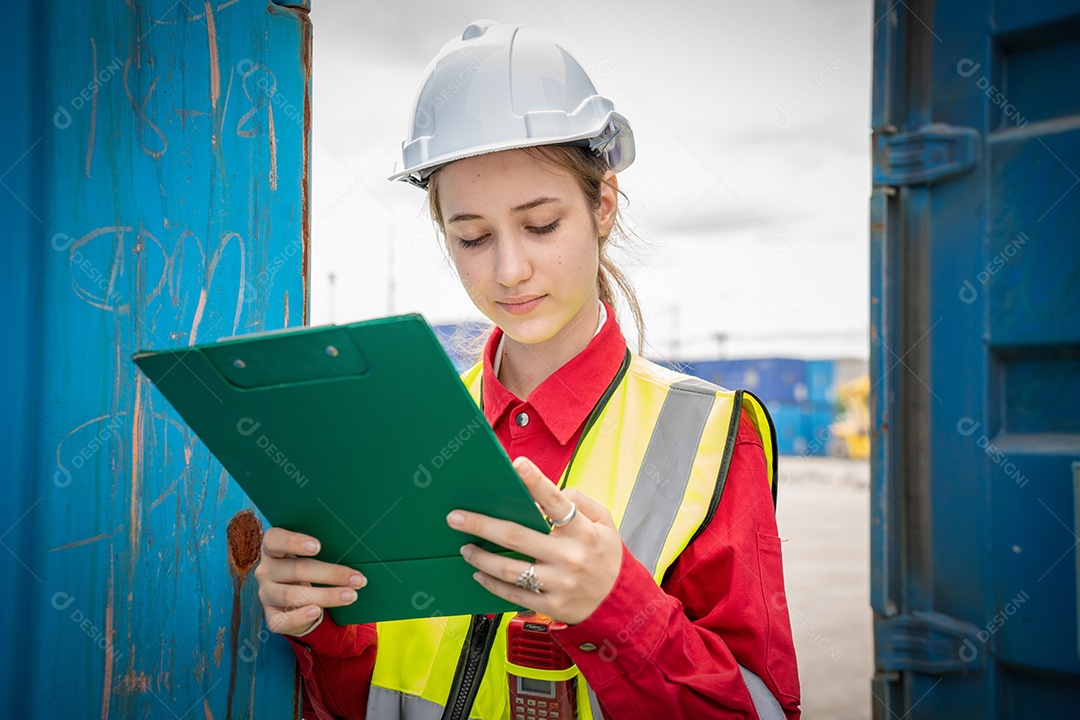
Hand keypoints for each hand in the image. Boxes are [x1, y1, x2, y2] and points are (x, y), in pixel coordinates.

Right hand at [254, 528, 366, 635]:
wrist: (295, 598)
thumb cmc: (307, 568)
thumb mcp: (309, 555)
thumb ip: (323, 549)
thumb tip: (354, 550)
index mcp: (272, 549)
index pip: (275, 540)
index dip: (294, 542)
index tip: (318, 546)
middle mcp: (266, 571)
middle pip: (296, 570)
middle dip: (330, 574)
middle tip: (357, 579)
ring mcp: (266, 595)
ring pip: (293, 595)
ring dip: (326, 596)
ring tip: (350, 596)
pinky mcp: (271, 617)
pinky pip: (282, 620)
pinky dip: (300, 616)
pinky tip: (317, 612)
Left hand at [448, 457, 622, 624]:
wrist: (619, 603)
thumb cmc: (607, 557)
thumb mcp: (606, 523)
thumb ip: (581, 502)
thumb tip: (554, 491)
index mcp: (583, 531)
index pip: (558, 502)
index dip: (537, 482)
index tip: (517, 464)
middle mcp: (569, 557)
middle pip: (518, 536)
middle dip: (482, 524)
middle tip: (456, 517)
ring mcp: (559, 583)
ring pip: (510, 569)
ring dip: (481, 557)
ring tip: (465, 547)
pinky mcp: (550, 605)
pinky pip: (514, 594)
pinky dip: (492, 583)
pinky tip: (479, 573)